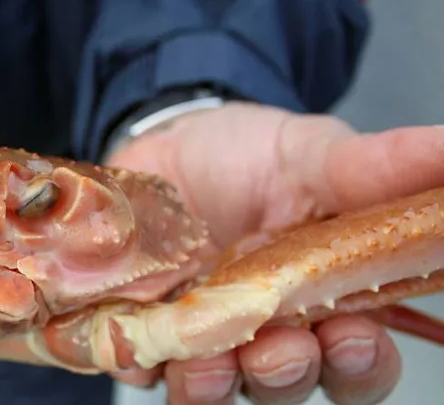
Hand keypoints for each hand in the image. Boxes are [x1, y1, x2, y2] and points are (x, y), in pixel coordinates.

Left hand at [104, 102, 443, 404]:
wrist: (170, 137)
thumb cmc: (251, 156)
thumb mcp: (314, 153)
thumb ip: (380, 167)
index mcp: (323, 301)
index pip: (356, 358)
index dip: (362, 362)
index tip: (356, 335)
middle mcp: (263, 331)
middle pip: (286, 384)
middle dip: (287, 374)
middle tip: (280, 348)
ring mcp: (198, 334)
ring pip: (212, 389)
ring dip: (213, 383)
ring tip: (206, 359)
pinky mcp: (137, 327)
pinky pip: (138, 363)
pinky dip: (141, 360)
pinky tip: (142, 343)